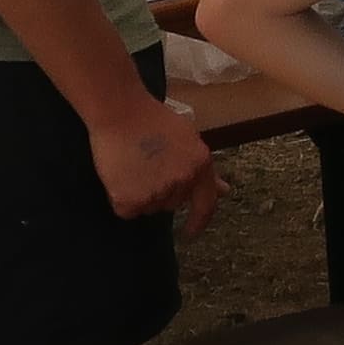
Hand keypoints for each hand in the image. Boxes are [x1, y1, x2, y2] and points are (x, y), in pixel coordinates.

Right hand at [90, 99, 220, 230]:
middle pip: (170, 204)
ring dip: (141, 194)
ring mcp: (157, 192)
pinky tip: (119, 175)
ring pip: (148, 207)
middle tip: (146, 164)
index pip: (206, 203)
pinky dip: (121, 198)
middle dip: (160, 190)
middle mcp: (182, 182)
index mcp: (200, 165)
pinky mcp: (131, 200)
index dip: (198, 222)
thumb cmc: (152, 119)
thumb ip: (204, 169)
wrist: (120, 110)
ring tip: (132, 165)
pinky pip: (127, 210)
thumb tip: (224, 191)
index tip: (190, 234)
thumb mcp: (188, 138)